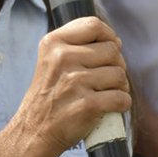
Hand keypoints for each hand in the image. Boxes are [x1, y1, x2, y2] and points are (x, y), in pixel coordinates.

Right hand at [13, 17, 130, 156]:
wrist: (35, 130)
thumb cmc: (49, 94)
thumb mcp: (50, 59)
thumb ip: (76, 44)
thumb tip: (116, 41)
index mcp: (53, 42)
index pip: (94, 25)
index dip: (109, 36)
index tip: (110, 47)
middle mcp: (63, 58)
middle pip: (112, 50)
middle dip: (116, 64)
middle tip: (106, 77)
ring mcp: (75, 82)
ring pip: (120, 74)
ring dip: (120, 86)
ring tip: (107, 92)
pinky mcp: (87, 105)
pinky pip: (122, 98)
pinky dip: (122, 103)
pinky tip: (111, 106)